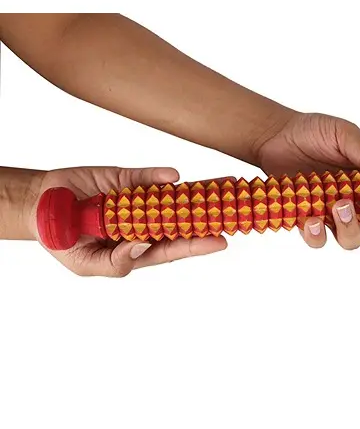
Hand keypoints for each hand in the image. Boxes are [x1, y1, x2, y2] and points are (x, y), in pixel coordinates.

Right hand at [28, 166, 226, 276]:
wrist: (42, 206)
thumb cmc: (64, 241)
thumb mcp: (86, 264)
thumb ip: (116, 262)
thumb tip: (144, 245)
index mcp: (138, 247)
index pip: (174, 247)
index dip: (198, 244)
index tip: (222, 241)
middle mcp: (145, 222)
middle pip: (183, 220)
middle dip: (209, 215)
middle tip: (236, 210)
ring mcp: (139, 200)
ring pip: (174, 196)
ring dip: (199, 191)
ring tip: (226, 185)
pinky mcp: (128, 179)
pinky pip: (147, 177)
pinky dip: (159, 176)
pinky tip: (174, 177)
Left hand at [257, 112, 359, 249]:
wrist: (276, 135)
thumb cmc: (314, 132)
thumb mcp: (343, 134)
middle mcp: (358, 203)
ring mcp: (333, 214)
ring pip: (354, 241)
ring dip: (350, 229)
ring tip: (337, 204)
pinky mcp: (308, 220)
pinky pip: (318, 241)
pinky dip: (317, 235)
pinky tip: (311, 219)